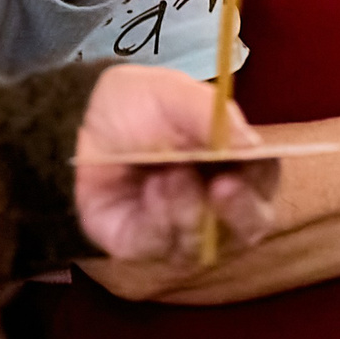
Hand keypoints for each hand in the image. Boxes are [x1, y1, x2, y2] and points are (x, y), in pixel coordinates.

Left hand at [72, 64, 281, 263]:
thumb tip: (252, 144)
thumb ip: (210, 114)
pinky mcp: (147, 245)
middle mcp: (216, 201)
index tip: (250, 161)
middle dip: (240, 210)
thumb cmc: (134, 106)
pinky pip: (163, 245)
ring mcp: (182, 227)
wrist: (75, 125)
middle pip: (251, 223)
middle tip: (221, 188)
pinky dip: (158, 218)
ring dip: (188, 206)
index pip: (264, 176)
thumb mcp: (170, 92)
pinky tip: (148, 190)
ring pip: (206, 240)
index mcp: (232, 160)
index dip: (261, 174)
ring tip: (165, 174)